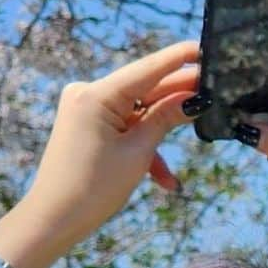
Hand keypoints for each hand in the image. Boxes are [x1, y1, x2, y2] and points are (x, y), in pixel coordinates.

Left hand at [16, 41, 199, 254]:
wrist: (53, 220)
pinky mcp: (87, 125)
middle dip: (177, 98)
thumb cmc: (93, 189)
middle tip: (214, 92)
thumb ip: (165, 118)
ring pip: (137, 113)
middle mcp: (88, 94)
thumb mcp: (138, 152)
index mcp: (97, 95)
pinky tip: (164, 179)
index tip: (204, 47)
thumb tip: (194, 98)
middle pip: (144, 89)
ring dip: (161, 133)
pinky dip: (143, 147)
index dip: (178, 59)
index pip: (148, 69)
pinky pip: (124, 128)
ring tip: (190, 143)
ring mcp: (86, 109)